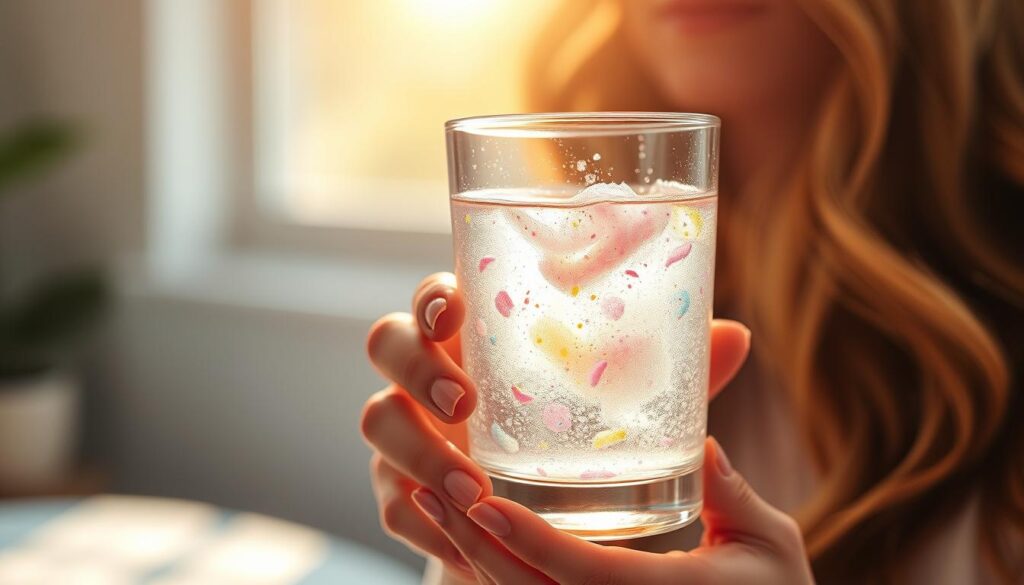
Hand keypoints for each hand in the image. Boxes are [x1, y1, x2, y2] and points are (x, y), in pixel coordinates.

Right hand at [362, 272, 754, 581]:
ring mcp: (406, 434)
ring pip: (378, 421)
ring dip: (419, 451)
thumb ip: (667, 374)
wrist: (538, 521)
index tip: (458, 309)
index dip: (433, 294)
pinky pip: (392, 502)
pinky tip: (458, 534)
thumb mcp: (624, 409)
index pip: (437, 295)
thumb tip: (736, 336)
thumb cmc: (579, 446)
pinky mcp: (400, 494)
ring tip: (471, 484)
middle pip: (386, 343)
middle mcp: (429, 377)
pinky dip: (423, 519)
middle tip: (466, 401)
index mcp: (477, 338)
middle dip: (415, 367)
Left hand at [443, 438, 815, 583]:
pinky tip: (470, 540)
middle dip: (475, 542)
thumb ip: (733, 492)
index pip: (577, 574)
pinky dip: (493, 578)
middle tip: (434, 488)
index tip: (480, 497)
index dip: (524, 538)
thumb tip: (700, 437)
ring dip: (471, 557)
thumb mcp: (770, 545)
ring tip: (434, 503)